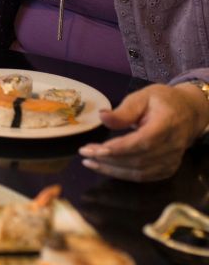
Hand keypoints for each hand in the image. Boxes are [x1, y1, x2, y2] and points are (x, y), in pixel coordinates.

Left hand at [79, 83, 208, 180]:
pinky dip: (123, 174)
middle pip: (138, 160)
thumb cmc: (162, 101)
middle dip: (109, 159)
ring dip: (112, 170)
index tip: (94, 149)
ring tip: (90, 162)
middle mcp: (171, 147)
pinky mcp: (168, 169)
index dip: (118, 148)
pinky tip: (106, 168)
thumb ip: (124, 110)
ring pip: (140, 172)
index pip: (142, 142)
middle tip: (84, 153)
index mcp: (166, 125)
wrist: (189, 113)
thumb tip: (102, 116)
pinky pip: (145, 177)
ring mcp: (172, 161)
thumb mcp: (142, 97)